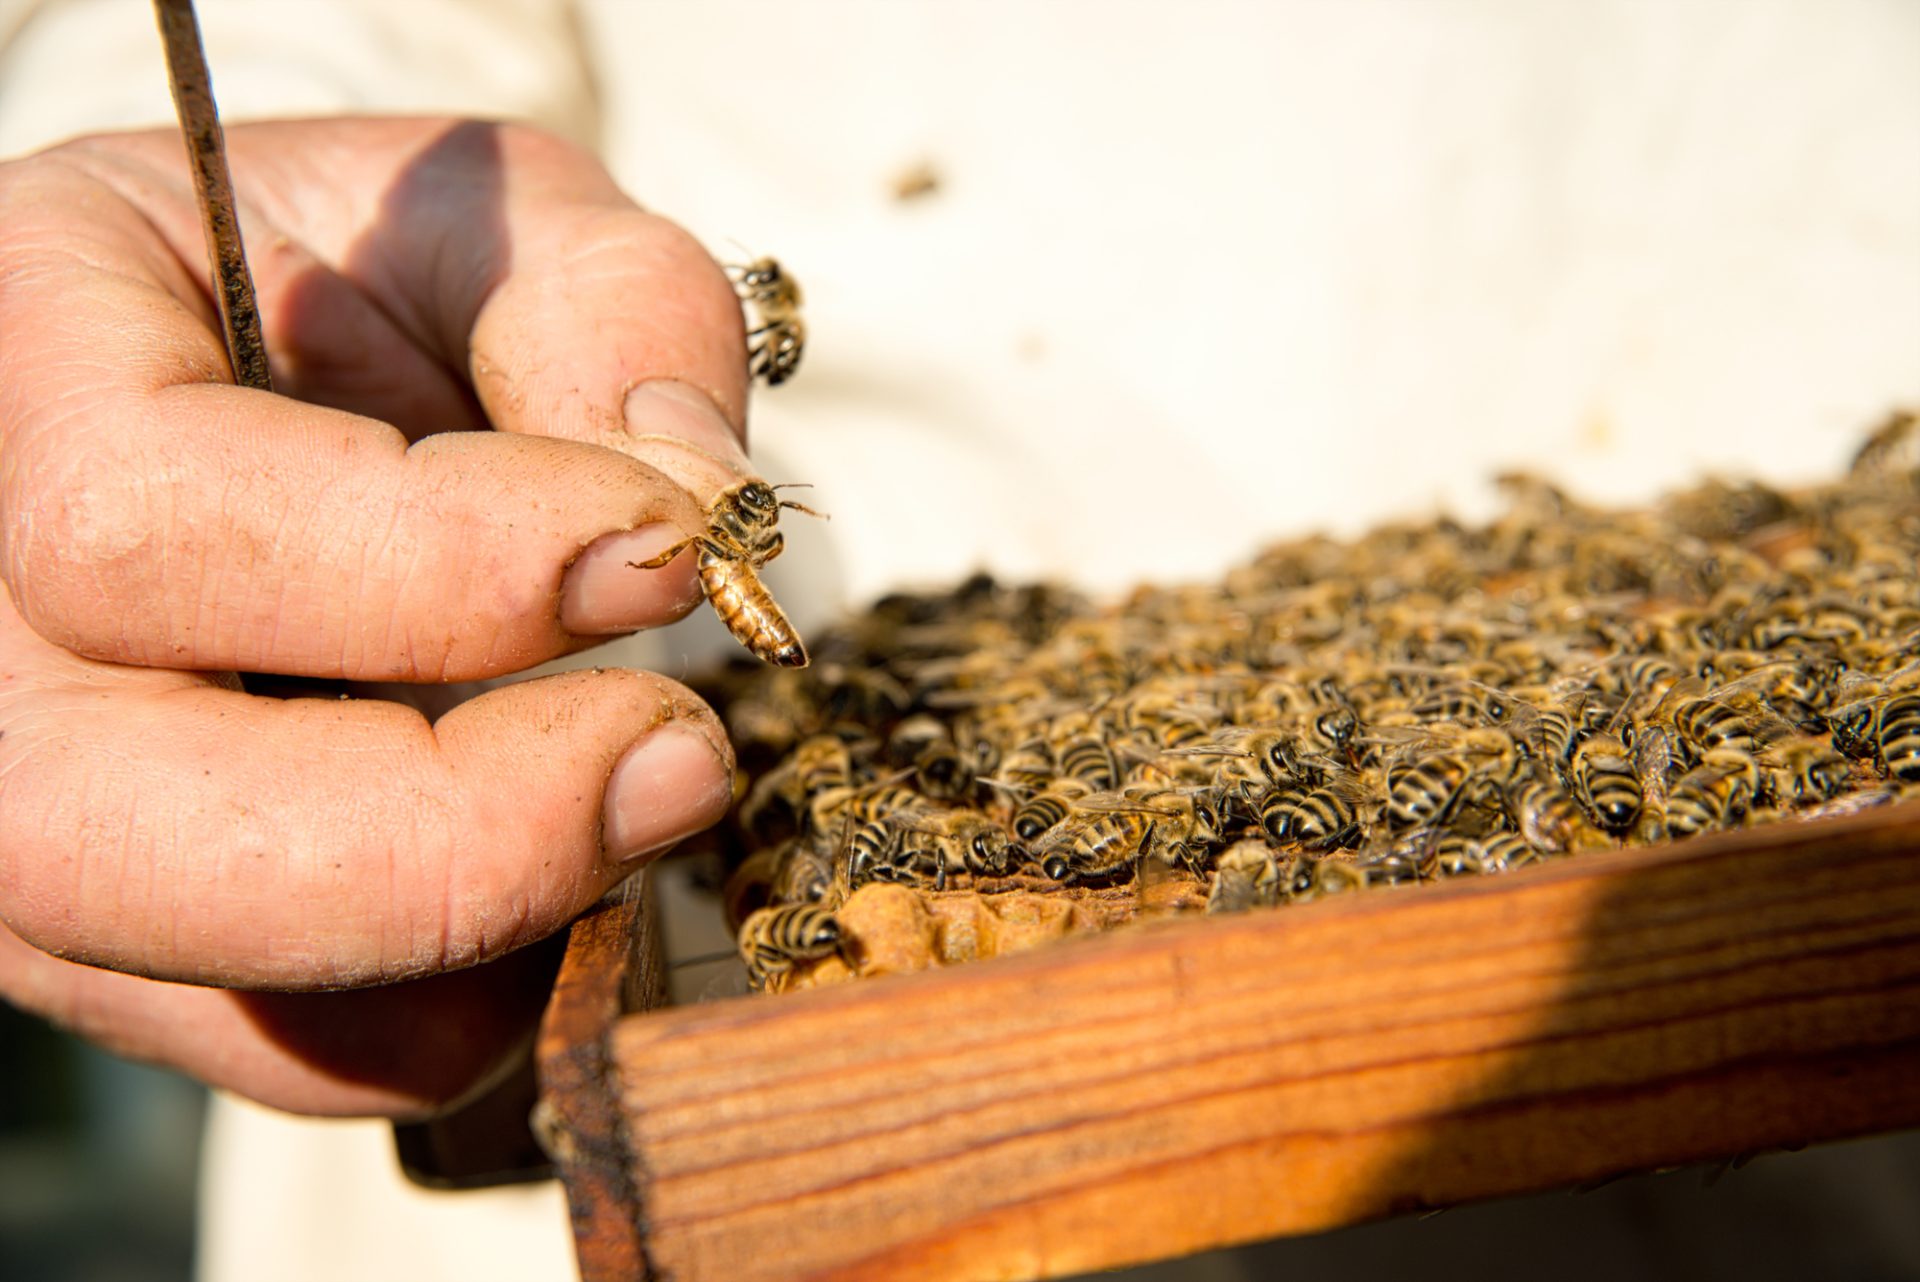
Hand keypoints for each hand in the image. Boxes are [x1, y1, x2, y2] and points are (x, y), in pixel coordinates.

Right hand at [0, 118, 752, 1116]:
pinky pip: (292, 1051)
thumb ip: (604, 309)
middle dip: (448, 833)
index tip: (674, 552)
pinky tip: (561, 870)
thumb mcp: (491, 219)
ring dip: (473, 934)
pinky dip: (463, 1003)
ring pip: (192, 980)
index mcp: (14, 367)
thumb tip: (697, 498)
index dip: (449, 565)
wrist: (277, 379)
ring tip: (643, 794)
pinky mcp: (131, 936)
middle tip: (682, 761)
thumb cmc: (370, 280)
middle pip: (99, 826)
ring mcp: (26, 809)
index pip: (153, 519)